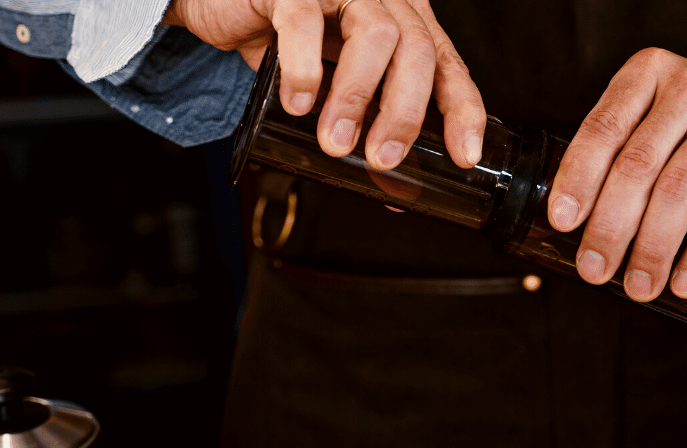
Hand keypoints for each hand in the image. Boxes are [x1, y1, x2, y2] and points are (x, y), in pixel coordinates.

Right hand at [162, 0, 485, 169]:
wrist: (223, 3)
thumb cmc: (285, 42)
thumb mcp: (334, 84)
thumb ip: (361, 121)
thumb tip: (389, 190)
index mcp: (402, 22)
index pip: (448, 64)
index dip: (462, 110)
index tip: (463, 156)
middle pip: (417, 51)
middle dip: (405, 113)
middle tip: (383, 158)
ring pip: (375, 34)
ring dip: (357, 97)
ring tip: (336, 142)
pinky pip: (303, 21)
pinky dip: (304, 68)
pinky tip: (298, 103)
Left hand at [546, 48, 686, 301]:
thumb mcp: (653, 115)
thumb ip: (617, 149)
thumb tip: (573, 225)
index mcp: (647, 73)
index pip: (603, 128)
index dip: (578, 178)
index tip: (563, 222)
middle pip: (637, 165)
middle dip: (611, 227)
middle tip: (595, 269)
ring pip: (678, 190)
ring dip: (653, 249)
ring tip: (640, 286)